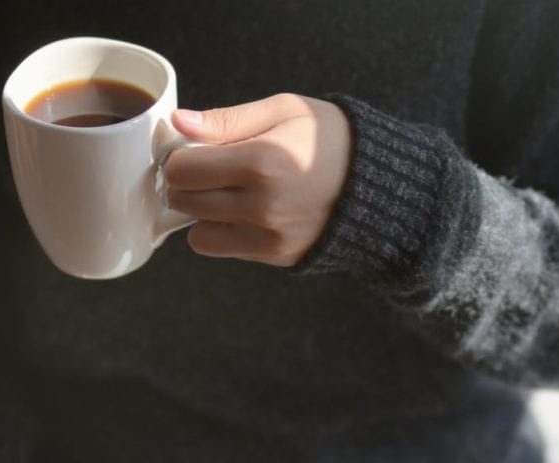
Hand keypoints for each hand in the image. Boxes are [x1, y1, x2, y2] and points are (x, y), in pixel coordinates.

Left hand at [166, 93, 351, 266]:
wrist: (380, 185)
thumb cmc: (330, 140)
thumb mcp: (284, 111)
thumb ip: (227, 119)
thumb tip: (178, 123)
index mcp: (261, 161)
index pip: (182, 169)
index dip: (180, 156)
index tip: (195, 150)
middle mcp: (261, 205)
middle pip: (183, 200)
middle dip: (187, 183)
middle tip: (210, 169)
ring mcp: (268, 236)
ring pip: (196, 231)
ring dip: (202, 211)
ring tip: (229, 192)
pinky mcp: (275, 255)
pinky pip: (220, 248)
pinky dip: (222, 231)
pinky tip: (245, 212)